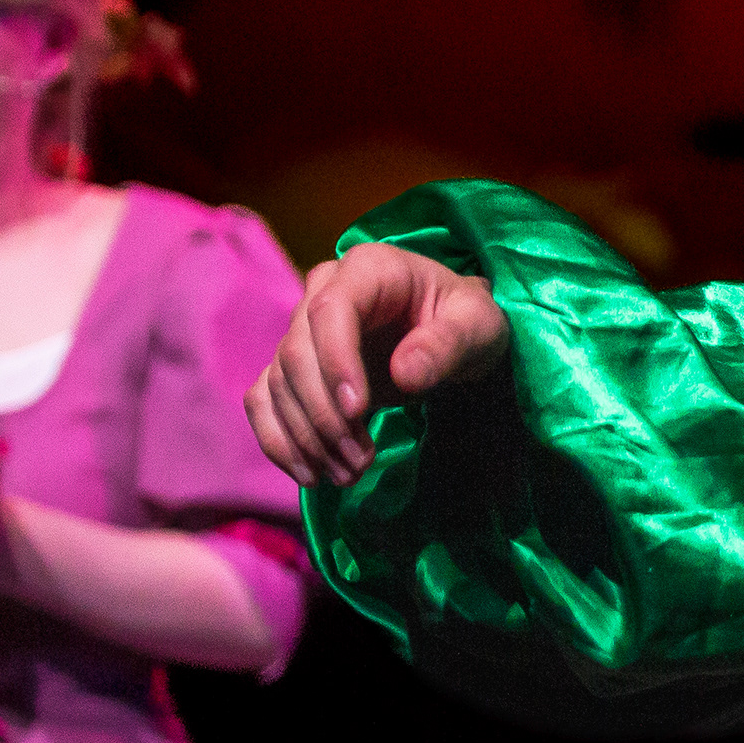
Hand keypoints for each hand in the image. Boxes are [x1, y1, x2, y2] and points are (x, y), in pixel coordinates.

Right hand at [247, 242, 508, 488]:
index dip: (335, 361)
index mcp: (368, 269)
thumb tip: (404, 374)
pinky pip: (265, 401)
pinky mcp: (294, 367)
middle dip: (323, 415)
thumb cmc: (468, 320)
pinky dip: (280, 439)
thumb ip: (447, 344)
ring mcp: (302, 329)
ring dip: (306, 437)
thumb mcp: (478, 325)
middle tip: (359, 460)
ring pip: (278, 383)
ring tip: (348, 474)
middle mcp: (323, 291)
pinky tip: (310, 473)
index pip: (330, 309)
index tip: (356, 411)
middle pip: (297, 353)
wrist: (455, 334)